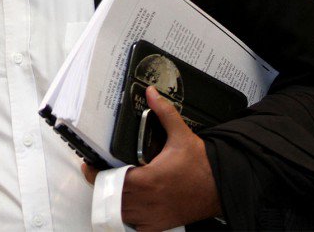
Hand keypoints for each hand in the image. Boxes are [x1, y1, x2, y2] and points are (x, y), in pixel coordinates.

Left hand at [82, 86, 221, 230]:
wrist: (223, 187)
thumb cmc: (202, 165)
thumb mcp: (181, 135)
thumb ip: (164, 113)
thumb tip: (152, 94)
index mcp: (148, 180)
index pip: (111, 182)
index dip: (96, 175)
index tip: (90, 167)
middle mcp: (148, 201)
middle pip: (113, 199)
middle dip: (103, 187)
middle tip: (99, 174)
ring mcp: (154, 216)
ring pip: (122, 215)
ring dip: (114, 203)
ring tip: (112, 188)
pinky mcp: (161, 224)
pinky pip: (137, 227)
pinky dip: (130, 218)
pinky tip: (130, 206)